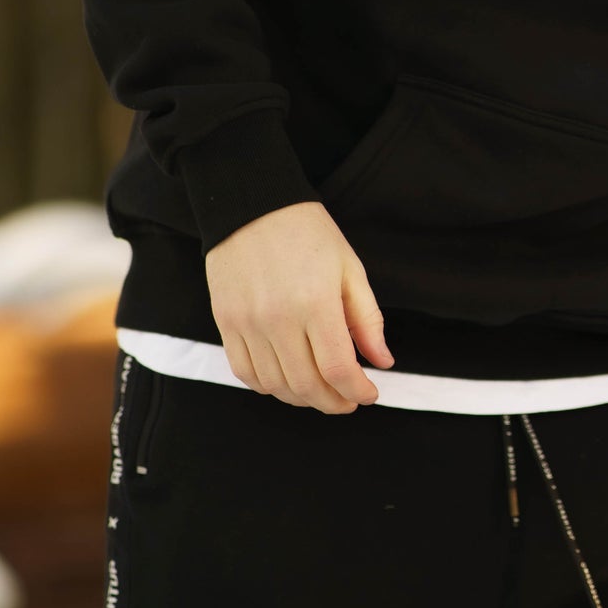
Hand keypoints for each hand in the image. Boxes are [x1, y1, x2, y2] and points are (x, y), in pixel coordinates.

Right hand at [204, 201, 393, 411]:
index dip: (358, 391)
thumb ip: (367, 320)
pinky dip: (268, 387)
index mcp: (315, 303)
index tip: (370, 394)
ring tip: (321, 391)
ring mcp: (247, 324)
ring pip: (275, 386)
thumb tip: (382, 362)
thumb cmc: (307, 233)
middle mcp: (278, 319)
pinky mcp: (225, 322)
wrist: (252, 204)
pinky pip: (245, 372)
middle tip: (349, 400)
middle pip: (307, 386)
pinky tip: (287, 381)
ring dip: (302, 398)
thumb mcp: (350, 269)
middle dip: (334, 402)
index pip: (339, 370)